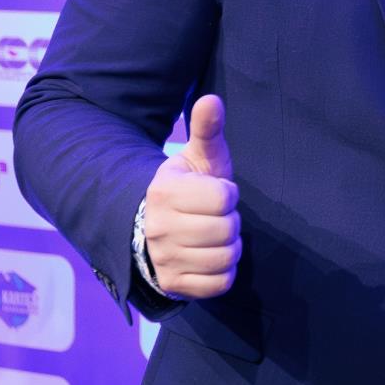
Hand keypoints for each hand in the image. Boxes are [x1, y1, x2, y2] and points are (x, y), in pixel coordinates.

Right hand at [143, 95, 240, 298]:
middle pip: (226, 230)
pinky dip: (224, 272)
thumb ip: (207, 129)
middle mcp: (159, 227)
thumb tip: (212, 99)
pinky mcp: (173, 284)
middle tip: (216, 217)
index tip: (217, 192)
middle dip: (230, 221)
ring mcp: (163, 259)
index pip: (224, 198)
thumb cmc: (189, 188)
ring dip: (229, 247)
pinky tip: (211, 257)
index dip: (229, 194)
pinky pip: (219, 284)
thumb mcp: (197, 157)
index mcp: (165, 192)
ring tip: (214, 235)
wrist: (154, 227)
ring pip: (225, 258)